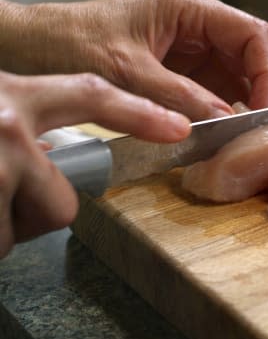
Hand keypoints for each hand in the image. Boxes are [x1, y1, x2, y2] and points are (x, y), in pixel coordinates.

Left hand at [0, 0, 267, 120]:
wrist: (33, 48)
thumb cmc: (70, 43)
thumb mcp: (126, 72)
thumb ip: (178, 96)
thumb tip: (223, 120)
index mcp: (188, 9)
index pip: (252, 35)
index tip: (265, 109)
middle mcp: (196, 27)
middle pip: (252, 57)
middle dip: (263, 93)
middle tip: (266, 129)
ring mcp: (191, 52)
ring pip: (238, 78)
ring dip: (247, 107)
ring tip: (250, 137)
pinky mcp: (182, 74)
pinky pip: (216, 94)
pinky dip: (225, 115)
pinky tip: (228, 134)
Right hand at [0, 71, 189, 257]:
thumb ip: (25, 121)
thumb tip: (49, 152)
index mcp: (17, 96)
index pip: (92, 97)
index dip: (140, 114)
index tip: (179, 129)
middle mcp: (9, 126)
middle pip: (67, 202)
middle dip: (42, 209)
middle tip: (6, 195)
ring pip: (36, 224)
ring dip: (7, 222)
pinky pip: (3, 242)